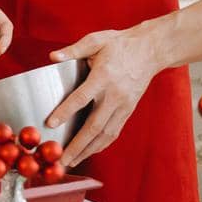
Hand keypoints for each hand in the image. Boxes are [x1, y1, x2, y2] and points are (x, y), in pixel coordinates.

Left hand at [45, 28, 159, 166]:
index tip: (50, 124)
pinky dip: (101, 144)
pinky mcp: (129, 110)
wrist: (150, 50)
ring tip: (71, 161)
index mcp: (103, 77)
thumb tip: (52, 56)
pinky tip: (89, 151)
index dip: (65, 112)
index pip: (81, 98)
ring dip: (88, 150)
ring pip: (105, 134)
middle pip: (94, 126)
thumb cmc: (120, 44)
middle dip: (77, 145)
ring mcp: (123, 106)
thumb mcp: (96, 40)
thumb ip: (73, 50)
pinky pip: (114, 131)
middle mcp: (114, 96)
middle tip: (61, 159)